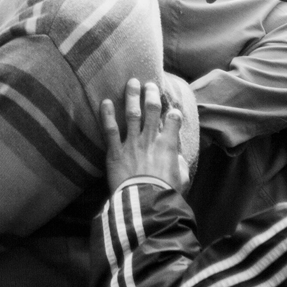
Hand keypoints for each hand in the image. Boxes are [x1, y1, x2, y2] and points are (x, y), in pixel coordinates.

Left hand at [99, 77, 189, 193]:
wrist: (144, 203)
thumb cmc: (165, 193)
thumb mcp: (181, 178)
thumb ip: (178, 162)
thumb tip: (176, 154)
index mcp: (168, 145)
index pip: (173, 121)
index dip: (174, 113)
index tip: (173, 111)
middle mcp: (150, 139)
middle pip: (151, 110)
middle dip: (151, 95)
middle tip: (149, 84)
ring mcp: (131, 143)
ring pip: (132, 114)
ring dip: (132, 96)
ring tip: (131, 83)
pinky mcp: (115, 152)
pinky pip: (110, 130)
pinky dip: (107, 115)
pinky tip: (105, 102)